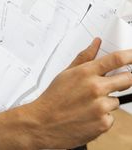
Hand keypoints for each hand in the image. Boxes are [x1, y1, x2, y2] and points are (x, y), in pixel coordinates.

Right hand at [0, 38, 131, 149]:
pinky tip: (87, 116)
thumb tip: (96, 43)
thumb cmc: (53, 98)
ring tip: (87, 105)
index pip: (116, 60)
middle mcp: (95, 88)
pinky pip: (111, 117)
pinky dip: (102, 117)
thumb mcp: (65, 74)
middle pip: (127, 79)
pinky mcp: (104, 123)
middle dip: (124, 80)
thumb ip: (84, 58)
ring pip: (116, 100)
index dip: (130, 55)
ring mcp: (101, 106)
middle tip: (112, 84)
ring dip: (106, 102)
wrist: (43, 124)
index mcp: (85, 73)